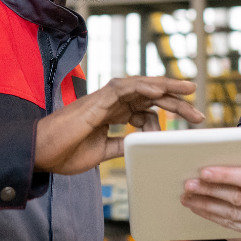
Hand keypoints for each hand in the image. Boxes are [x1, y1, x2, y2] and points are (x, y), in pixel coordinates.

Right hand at [34, 76, 204, 174]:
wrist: (41, 154)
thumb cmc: (65, 152)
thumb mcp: (102, 153)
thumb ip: (121, 146)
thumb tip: (140, 146)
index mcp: (113, 115)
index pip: (148, 110)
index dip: (168, 116)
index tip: (187, 127)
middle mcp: (112, 103)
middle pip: (150, 96)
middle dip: (176, 101)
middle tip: (199, 113)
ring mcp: (105, 99)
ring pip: (141, 86)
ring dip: (166, 86)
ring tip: (188, 89)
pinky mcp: (97, 100)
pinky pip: (124, 88)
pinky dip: (143, 87)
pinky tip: (160, 91)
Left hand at [181, 145, 240, 240]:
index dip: (227, 176)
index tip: (204, 172)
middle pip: (239, 199)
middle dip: (210, 191)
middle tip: (189, 185)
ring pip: (232, 215)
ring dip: (206, 206)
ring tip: (188, 197)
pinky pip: (232, 226)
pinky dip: (213, 217)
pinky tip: (199, 208)